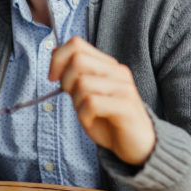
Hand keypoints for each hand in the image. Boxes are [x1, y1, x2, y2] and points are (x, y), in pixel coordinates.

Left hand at [48, 37, 155, 165]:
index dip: (58, 58)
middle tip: (71, 97)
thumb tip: (54, 52)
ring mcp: (123, 87)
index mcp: (107, 65)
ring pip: (83, 83)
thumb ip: (75, 75)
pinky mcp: (126, 105)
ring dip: (76, 103)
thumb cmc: (110, 120)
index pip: (77, 44)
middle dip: (65, 80)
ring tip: (86, 113)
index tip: (52, 77)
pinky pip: (92, 103)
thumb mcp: (87, 94)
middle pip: (78, 60)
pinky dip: (84, 115)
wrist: (138, 146)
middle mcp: (117, 71)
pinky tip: (91, 120)